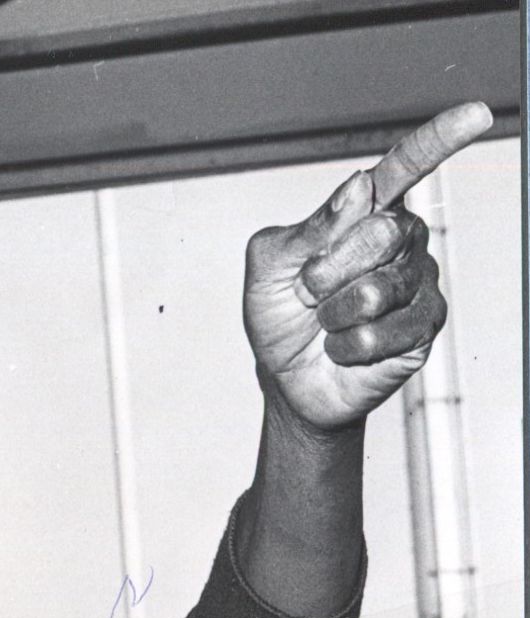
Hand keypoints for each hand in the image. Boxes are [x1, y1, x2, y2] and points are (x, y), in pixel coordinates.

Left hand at [242, 102, 490, 430]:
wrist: (286, 376)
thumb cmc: (280, 315)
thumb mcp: (270, 268)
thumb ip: (307, 230)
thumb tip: (359, 187)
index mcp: (364, 214)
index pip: (405, 168)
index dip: (438, 140)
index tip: (474, 114)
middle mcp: (401, 239)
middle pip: (379, 234)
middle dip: (325, 273)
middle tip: (311, 293)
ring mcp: (417, 280)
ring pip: (372, 292)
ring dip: (331, 315)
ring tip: (327, 322)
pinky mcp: (424, 324)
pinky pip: (378, 334)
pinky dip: (345, 346)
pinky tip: (344, 346)